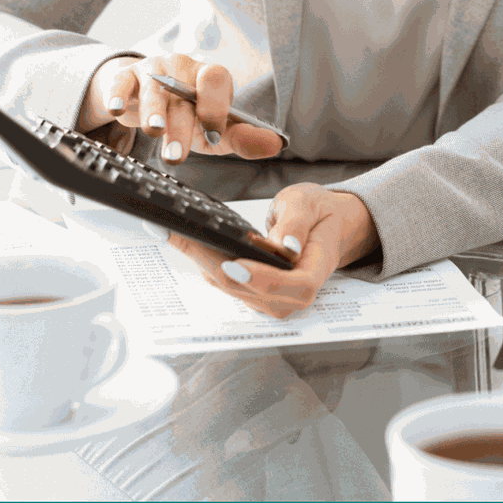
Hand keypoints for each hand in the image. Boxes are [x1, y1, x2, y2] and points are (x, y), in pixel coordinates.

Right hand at [77, 54, 284, 164]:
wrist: (149, 99)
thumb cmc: (190, 115)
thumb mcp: (217, 129)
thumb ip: (243, 137)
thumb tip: (276, 145)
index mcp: (209, 76)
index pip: (216, 80)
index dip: (215, 106)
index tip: (213, 134)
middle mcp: (182, 67)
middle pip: (182, 93)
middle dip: (181, 124)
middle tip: (177, 154)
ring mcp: (153, 69)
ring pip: (153, 88)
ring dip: (153, 111)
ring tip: (154, 131)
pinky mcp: (126, 76)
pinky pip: (120, 81)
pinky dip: (118, 95)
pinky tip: (117, 110)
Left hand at [166, 184, 379, 318]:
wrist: (327, 226)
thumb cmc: (320, 214)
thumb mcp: (311, 204)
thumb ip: (296, 223)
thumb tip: (283, 247)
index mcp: (316, 270)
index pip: (294, 286)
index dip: (264, 279)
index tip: (236, 262)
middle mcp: (293, 294)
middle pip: (252, 291)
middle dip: (214, 264)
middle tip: (182, 236)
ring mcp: (273, 298)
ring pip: (234, 289)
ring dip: (203, 263)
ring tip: (175, 234)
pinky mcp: (255, 293)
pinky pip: (228, 283)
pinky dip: (206, 263)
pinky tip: (187, 241)